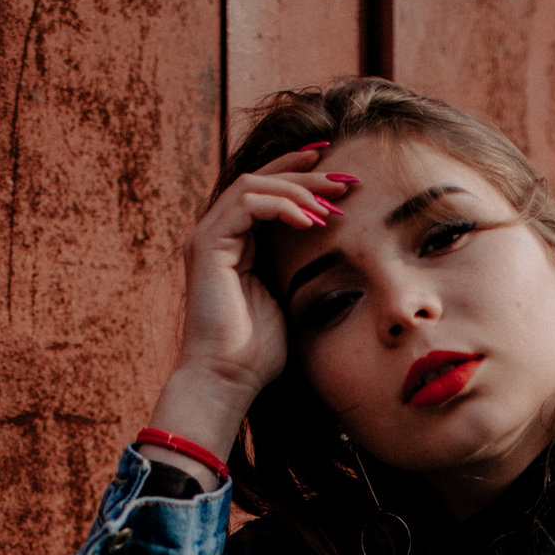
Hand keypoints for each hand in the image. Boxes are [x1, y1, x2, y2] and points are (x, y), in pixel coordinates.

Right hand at [154, 147, 356, 457]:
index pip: (267, 193)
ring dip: (299, 189)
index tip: (344, 180)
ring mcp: (208, 238)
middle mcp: (217, 234)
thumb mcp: (289, 297)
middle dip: (306, 174)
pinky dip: (282, 207)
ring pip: (253, 185)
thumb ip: (297, 266)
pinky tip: (311, 222)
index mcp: (236, 244)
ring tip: (334, 204)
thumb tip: (331, 248)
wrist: (228, 380)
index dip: (303, 178)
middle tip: (347, 180)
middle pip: (260, 179)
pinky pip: (247, 205)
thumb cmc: (258, 352)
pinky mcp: (207, 246)